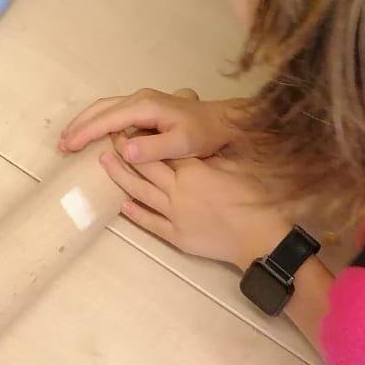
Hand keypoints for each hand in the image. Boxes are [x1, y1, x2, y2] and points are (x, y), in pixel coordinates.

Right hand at [61, 88, 239, 161]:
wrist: (222, 121)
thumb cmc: (204, 134)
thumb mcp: (182, 144)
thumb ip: (154, 149)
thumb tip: (124, 150)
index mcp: (145, 106)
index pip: (107, 120)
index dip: (86, 133)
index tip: (68, 147)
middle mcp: (139, 98)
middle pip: (100, 109)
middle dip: (79, 126)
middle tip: (61, 145)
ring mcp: (142, 100)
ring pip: (105, 108)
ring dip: (86, 122)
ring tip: (69, 139)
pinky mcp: (144, 106)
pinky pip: (114, 111)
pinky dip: (98, 121)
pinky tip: (92, 133)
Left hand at [100, 150, 289, 267]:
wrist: (260, 239)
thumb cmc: (252, 199)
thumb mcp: (234, 167)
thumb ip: (211, 154)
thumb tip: (194, 139)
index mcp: (193, 170)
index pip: (161, 150)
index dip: (142, 137)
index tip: (127, 125)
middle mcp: (178, 190)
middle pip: (145, 167)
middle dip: (125, 151)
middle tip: (108, 137)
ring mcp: (174, 215)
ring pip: (140, 192)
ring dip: (120, 176)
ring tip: (104, 162)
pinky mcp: (176, 237)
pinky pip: (150, 222)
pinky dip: (135, 213)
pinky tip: (122, 205)